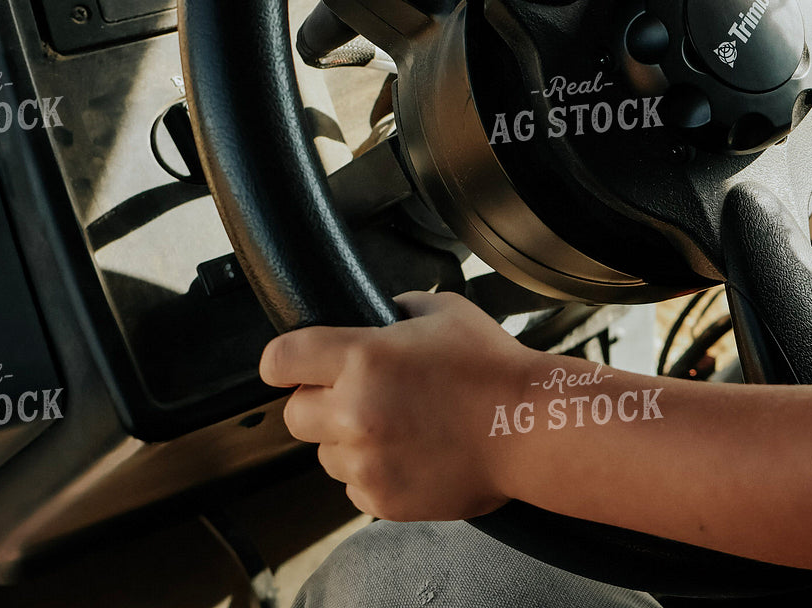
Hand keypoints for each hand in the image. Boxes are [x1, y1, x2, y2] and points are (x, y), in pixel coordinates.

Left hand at [259, 291, 535, 521]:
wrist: (531, 429)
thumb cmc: (494, 369)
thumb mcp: (443, 312)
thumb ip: (396, 311)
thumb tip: (375, 317)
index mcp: (363, 358)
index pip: (280, 359)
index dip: (284, 361)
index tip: (293, 365)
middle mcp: (355, 412)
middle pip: (294, 414)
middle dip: (318, 403)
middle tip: (357, 396)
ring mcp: (367, 462)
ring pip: (325, 454)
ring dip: (348, 441)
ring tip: (397, 427)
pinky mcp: (382, 500)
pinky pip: (354, 487)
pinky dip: (374, 474)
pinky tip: (412, 453)